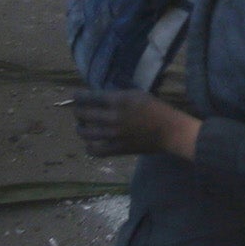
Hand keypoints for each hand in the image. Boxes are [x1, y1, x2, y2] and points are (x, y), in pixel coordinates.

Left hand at [72, 90, 199, 158]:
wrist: (169, 131)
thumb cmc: (155, 109)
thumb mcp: (136, 94)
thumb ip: (117, 96)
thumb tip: (99, 98)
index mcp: (118, 100)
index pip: (88, 97)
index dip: (77, 96)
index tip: (75, 96)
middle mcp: (113, 117)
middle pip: (83, 114)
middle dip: (77, 112)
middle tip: (79, 112)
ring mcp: (114, 135)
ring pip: (85, 133)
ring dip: (81, 129)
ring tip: (83, 127)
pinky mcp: (118, 149)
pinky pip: (95, 151)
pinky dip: (89, 147)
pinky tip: (91, 144)